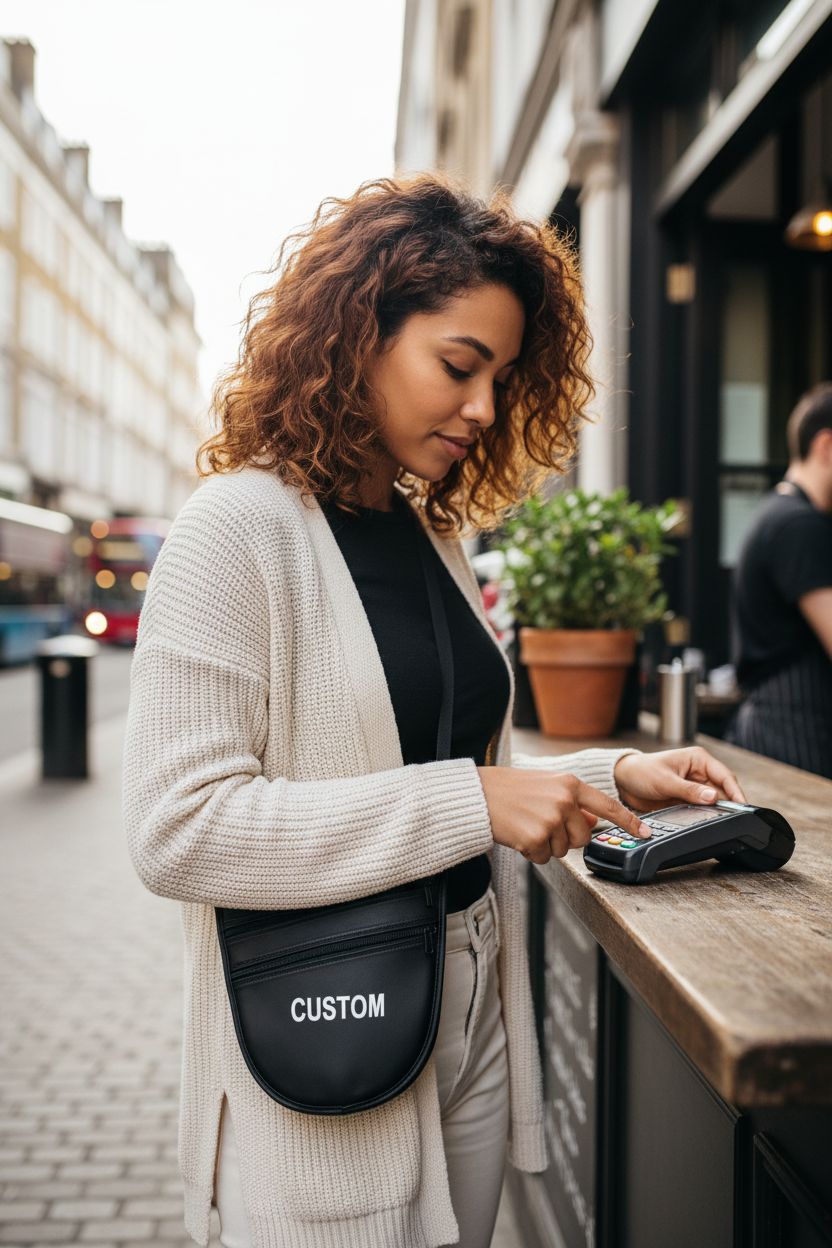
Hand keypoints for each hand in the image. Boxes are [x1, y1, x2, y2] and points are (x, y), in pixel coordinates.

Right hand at [477, 766, 650, 865]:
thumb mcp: (547, 785)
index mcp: (570, 784)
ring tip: (528, 826)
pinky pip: (544, 858)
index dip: (629, 821)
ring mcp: (551, 819)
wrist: (479, 795)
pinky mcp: (536, 838)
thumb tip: (592, 819)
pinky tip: (519, 835)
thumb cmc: (509, 789)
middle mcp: (564, 800)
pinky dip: (531, 852)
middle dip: (567, 838)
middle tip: (544, 825)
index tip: (645, 832)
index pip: (608, 805)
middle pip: (583, 836)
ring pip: (563, 850)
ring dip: (547, 845)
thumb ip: (572, 800)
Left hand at [613, 747, 746, 812]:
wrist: (623, 781)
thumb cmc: (642, 771)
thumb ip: (689, 790)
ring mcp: (694, 787)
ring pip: (714, 801)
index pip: (725, 776)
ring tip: (721, 821)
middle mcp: (699, 772)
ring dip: (717, 811)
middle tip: (734, 819)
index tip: (742, 806)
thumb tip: (713, 797)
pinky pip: (702, 808)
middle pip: (723, 790)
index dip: (735, 791)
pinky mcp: (687, 799)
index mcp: (698, 759)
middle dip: (728, 803)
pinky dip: (706, 815)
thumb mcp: (665, 781)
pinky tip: (709, 822)